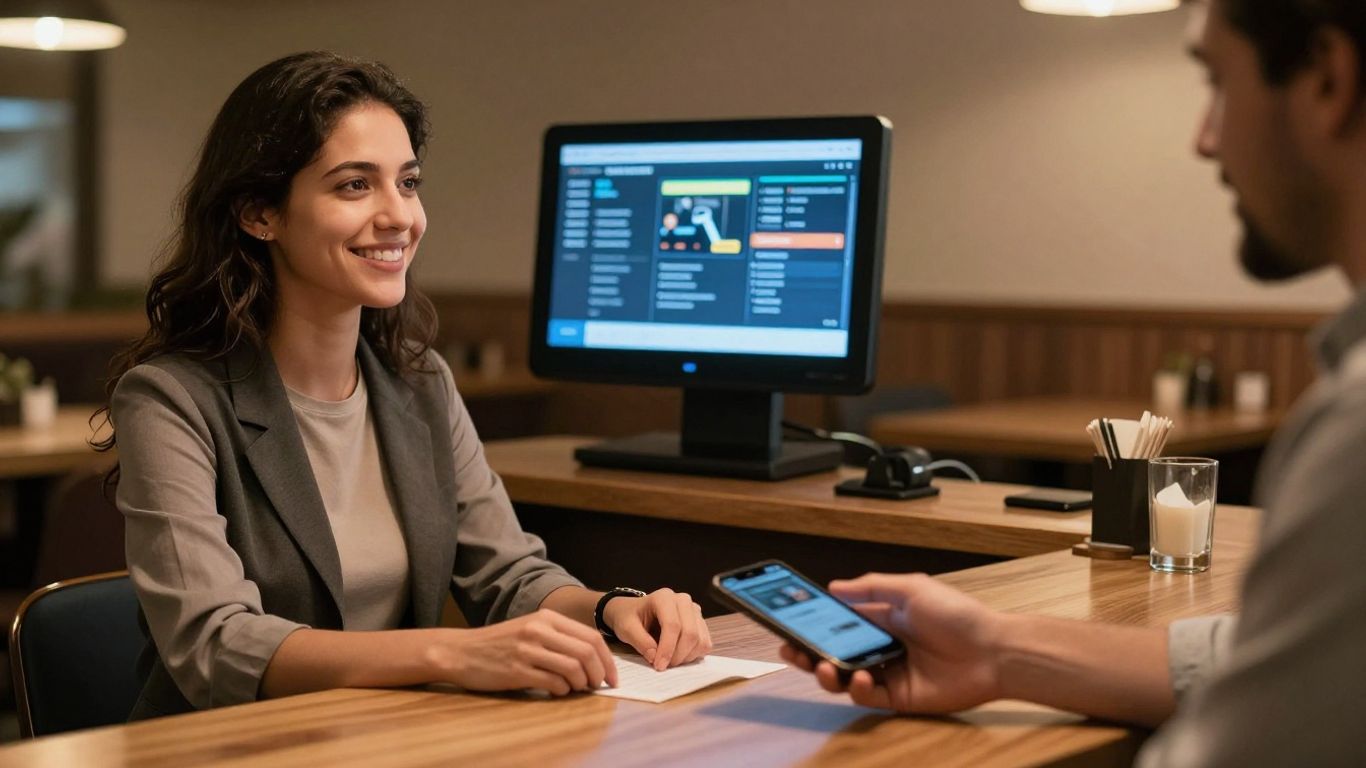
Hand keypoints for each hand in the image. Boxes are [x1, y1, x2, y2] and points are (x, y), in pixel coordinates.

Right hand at [434, 609, 617, 695]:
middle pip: (587, 652)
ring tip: (576, 688)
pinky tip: (557, 691)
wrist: (461, 651)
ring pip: (573, 668)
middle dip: (599, 673)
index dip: (607, 659)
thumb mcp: (530, 628)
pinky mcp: (517, 671)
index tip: (612, 676)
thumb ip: (558, 638)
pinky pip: (553, 683)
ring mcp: (528, 650)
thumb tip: (593, 659)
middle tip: (598, 686)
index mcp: (546, 618)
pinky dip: (562, 691)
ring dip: (581, 684)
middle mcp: (539, 630)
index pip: (591, 636)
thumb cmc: (499, 643)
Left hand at [601, 588, 712, 669]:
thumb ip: (640, 641)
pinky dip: (694, 655)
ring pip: (700, 639)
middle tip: (663, 666)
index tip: (658, 666)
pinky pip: (705, 643)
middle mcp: (683, 600)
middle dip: (677, 655)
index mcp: (663, 598)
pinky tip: (678, 655)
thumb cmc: (629, 618)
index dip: (667, 649)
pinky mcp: (700, 622)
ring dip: (686, 657)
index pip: (673, 625)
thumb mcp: (626, 628)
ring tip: (669, 661)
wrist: (634, 612)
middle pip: (690, 633)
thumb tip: (655, 658)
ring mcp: (694, 610)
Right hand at [778, 573, 1003, 713]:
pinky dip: (858, 689)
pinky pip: (868, 697)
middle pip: (835, 651)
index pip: (838, 622)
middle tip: (790, 649)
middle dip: (808, 651)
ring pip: (845, 677)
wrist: (994, 651)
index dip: (813, 623)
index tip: (789, 620)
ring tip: (823, 666)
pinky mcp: (900, 697)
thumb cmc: (958, 615)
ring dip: (827, 673)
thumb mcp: (911, 588)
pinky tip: (861, 678)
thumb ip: (871, 588)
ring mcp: (889, 672)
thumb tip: (834, 586)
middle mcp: (881, 646)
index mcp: (882, 619)